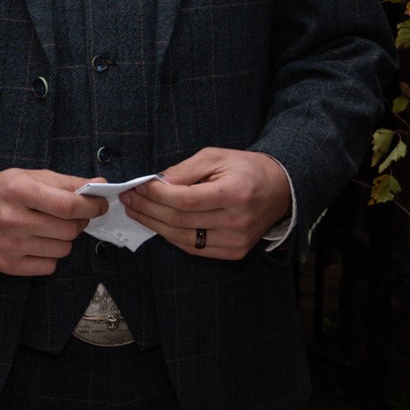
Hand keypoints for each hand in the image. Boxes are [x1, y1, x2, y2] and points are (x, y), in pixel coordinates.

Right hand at [0, 169, 104, 275]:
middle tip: (73, 216)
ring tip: (49, 228)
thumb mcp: (31, 177)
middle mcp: (12, 219)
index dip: (91, 206)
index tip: (99, 205)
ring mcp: (10, 245)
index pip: (68, 205)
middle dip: (80, 222)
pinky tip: (38, 242)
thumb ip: (67, 182)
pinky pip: (50, 266)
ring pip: (63, 249)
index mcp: (19, 191)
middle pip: (69, 230)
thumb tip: (100, 187)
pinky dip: (50, 255)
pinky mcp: (8, 265)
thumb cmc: (3, 191)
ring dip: (64, 239)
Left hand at [124, 148, 290, 261]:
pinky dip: (173, 236)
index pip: (185, 200)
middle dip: (149, 209)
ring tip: (136, 211)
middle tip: (129, 199)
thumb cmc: (246, 169)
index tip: (138, 187)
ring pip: (184, 238)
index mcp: (235, 194)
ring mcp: (236, 241)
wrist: (280, 189)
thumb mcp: (216, 157)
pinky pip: (194, 248)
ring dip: (155, 225)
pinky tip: (158, 224)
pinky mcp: (235, 252)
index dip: (157, 195)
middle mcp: (237, 221)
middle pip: (181, 221)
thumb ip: (185, 170)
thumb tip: (155, 183)